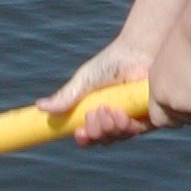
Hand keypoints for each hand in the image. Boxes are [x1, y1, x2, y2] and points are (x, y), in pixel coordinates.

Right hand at [37, 42, 151, 146]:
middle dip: (96, 132)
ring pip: (119, 137)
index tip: (79, 133)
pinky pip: (137, 131)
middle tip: (93, 114)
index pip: (90, 135)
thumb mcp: (84, 81)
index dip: (84, 139)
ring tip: (106, 110)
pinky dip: (126, 127)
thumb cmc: (111, 63)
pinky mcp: (150, 115)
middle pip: (103, 139)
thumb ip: (66, 96)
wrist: (136, 52)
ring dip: (109, 129)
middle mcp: (116, 118)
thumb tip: (40, 107)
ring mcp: (133, 117)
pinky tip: (120, 114)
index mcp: (99, 112)